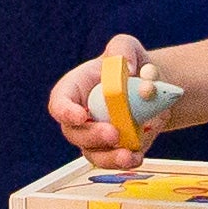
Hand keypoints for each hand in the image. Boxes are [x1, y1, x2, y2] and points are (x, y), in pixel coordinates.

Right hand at [50, 34, 173, 160]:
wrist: (148, 86)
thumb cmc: (127, 64)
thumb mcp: (125, 46)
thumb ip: (123, 49)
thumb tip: (130, 70)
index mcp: (74, 90)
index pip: (59, 104)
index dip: (65, 112)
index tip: (79, 115)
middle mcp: (80, 118)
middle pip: (75, 133)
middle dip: (92, 136)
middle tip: (113, 133)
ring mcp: (95, 138)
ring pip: (94, 154)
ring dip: (110, 157)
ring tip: (129, 155)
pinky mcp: (113, 150)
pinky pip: (115, 162)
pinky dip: (128, 160)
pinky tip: (138, 156)